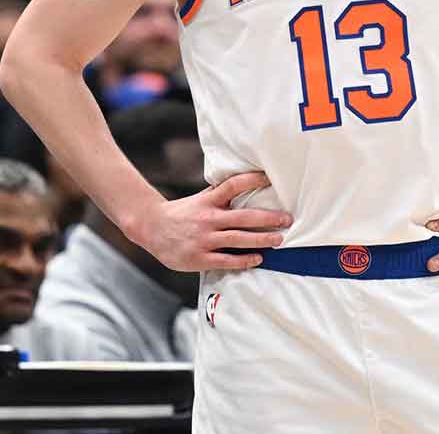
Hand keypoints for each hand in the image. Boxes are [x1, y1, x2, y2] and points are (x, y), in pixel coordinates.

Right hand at [127, 172, 290, 271]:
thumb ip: (219, 196)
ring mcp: (204, 239)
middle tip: (288, 219)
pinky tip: (258, 259)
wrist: (151, 227)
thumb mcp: (199, 200)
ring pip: (238, 239)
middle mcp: (208, 218)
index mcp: (208, 201)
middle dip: (268, 218)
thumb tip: (245, 186)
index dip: (251, 180)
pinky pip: (227, 260)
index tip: (269, 179)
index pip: (232, 186)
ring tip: (279, 240)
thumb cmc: (181, 213)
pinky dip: (244, 260)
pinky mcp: (200, 258)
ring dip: (262, 239)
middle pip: (243, 216)